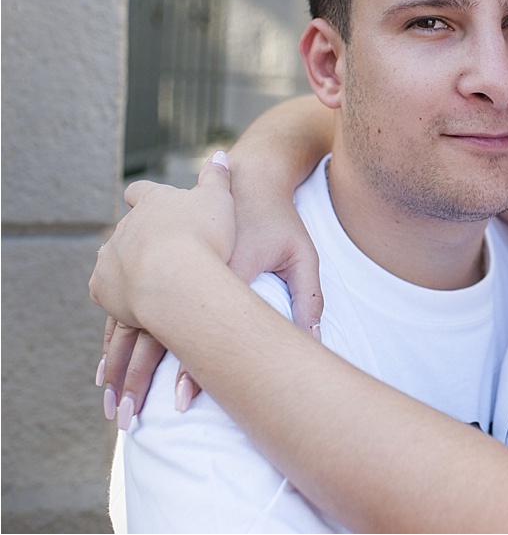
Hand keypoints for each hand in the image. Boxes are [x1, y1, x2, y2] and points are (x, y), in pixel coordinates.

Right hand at [93, 150, 326, 420]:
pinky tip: (105, 371)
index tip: (180, 403)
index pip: (204, 323)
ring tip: (113, 406)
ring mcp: (157, 259)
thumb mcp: (301, 254)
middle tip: (130, 419)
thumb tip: (313, 341)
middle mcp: (184, 264)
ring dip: (117, 364)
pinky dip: (114, 338)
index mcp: (225, 266)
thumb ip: (309, 297)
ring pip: (128, 319)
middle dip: (141, 377)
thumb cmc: (279, 220)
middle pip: (157, 326)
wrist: (247, 176)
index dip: (192, 366)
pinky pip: (122, 305)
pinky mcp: (145, 259)